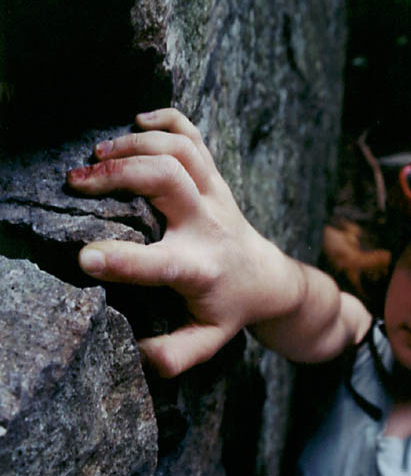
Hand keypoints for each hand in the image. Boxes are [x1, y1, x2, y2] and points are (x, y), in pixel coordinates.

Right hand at [67, 108, 298, 375]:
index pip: (157, 263)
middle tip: (76, 183)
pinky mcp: (215, 179)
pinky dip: (168, 119)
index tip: (83, 257)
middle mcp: (208, 225)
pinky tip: (137, 121)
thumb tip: (137, 356)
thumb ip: (173, 356)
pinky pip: (196, 136)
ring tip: (97, 154)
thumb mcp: (205, 342)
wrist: (268, 279)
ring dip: (135, 144)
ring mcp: (214, 196)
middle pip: (167, 180)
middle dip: (119, 175)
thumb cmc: (229, 310)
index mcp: (199, 269)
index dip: (119, 260)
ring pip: (180, 150)